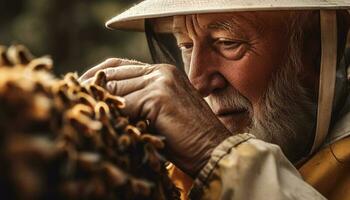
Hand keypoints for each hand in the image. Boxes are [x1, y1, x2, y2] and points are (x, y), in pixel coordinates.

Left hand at [80, 58, 230, 176]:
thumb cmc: (184, 137)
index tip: (81, 89)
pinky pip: (125, 105)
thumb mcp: (157, 112)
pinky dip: (115, 116)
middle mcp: (161, 70)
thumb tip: (104, 101)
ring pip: (116, 89)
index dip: (97, 75)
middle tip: (79, 104)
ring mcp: (161, 81)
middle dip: (93, 89)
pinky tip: (112, 127)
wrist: (212, 149)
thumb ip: (137, 100)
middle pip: (113, 74)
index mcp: (162, 71)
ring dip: (103, 104)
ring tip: (93, 117)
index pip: (119, 65)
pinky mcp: (159, 96)